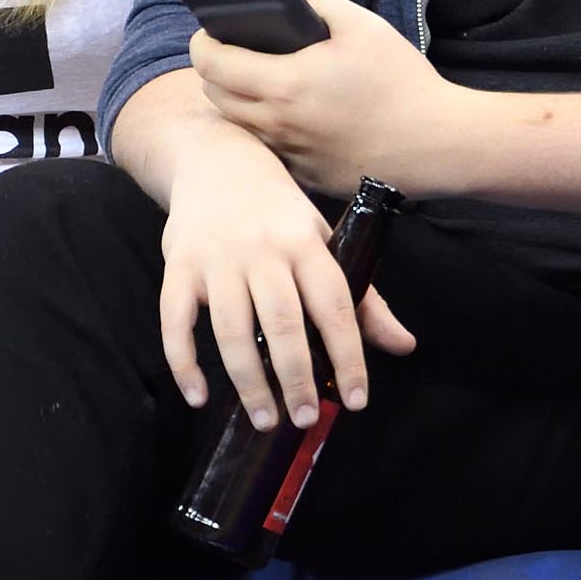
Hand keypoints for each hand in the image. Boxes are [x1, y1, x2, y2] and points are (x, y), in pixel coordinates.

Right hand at [159, 123, 415, 434]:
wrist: (216, 160)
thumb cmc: (279, 212)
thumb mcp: (326, 240)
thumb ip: (363, 297)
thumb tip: (403, 346)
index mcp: (306, 243)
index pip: (335, 306)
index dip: (349, 355)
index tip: (355, 400)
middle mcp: (262, 251)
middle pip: (282, 323)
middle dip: (296, 377)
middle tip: (305, 418)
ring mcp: (217, 260)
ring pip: (232, 330)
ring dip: (248, 382)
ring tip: (265, 419)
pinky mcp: (178, 267)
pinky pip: (176, 322)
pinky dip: (184, 363)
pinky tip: (199, 397)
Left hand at [191, 0, 469, 198]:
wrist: (437, 144)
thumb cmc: (402, 83)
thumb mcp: (363, 26)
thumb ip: (318, 4)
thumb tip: (294, 2)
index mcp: (285, 84)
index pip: (212, 64)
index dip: (202, 43)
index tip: (209, 32)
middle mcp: (279, 124)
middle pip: (215, 98)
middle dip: (215, 72)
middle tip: (232, 54)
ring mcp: (291, 154)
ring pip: (239, 127)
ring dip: (238, 102)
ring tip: (259, 82)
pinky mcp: (306, 175)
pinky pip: (270, 149)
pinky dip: (268, 129)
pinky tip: (293, 115)